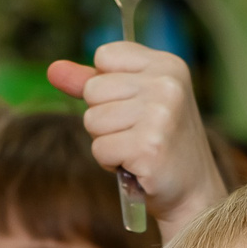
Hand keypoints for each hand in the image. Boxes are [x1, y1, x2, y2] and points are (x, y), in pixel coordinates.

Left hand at [47, 45, 226, 235]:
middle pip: (94, 90)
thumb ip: (93, 81)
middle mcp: (167, 85)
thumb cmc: (160, 143)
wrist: (192, 191)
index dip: (107, 87)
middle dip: (104, 118)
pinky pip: (99, 148)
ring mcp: (160, 115)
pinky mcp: (148, 147)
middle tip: (135, 133)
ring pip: (92, 120)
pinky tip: (136, 166)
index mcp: (167, 65)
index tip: (134, 106)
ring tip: (135, 149)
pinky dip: (110, 162)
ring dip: (106, 141)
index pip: (105, 56)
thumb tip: (53, 70)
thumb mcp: (133, 102)